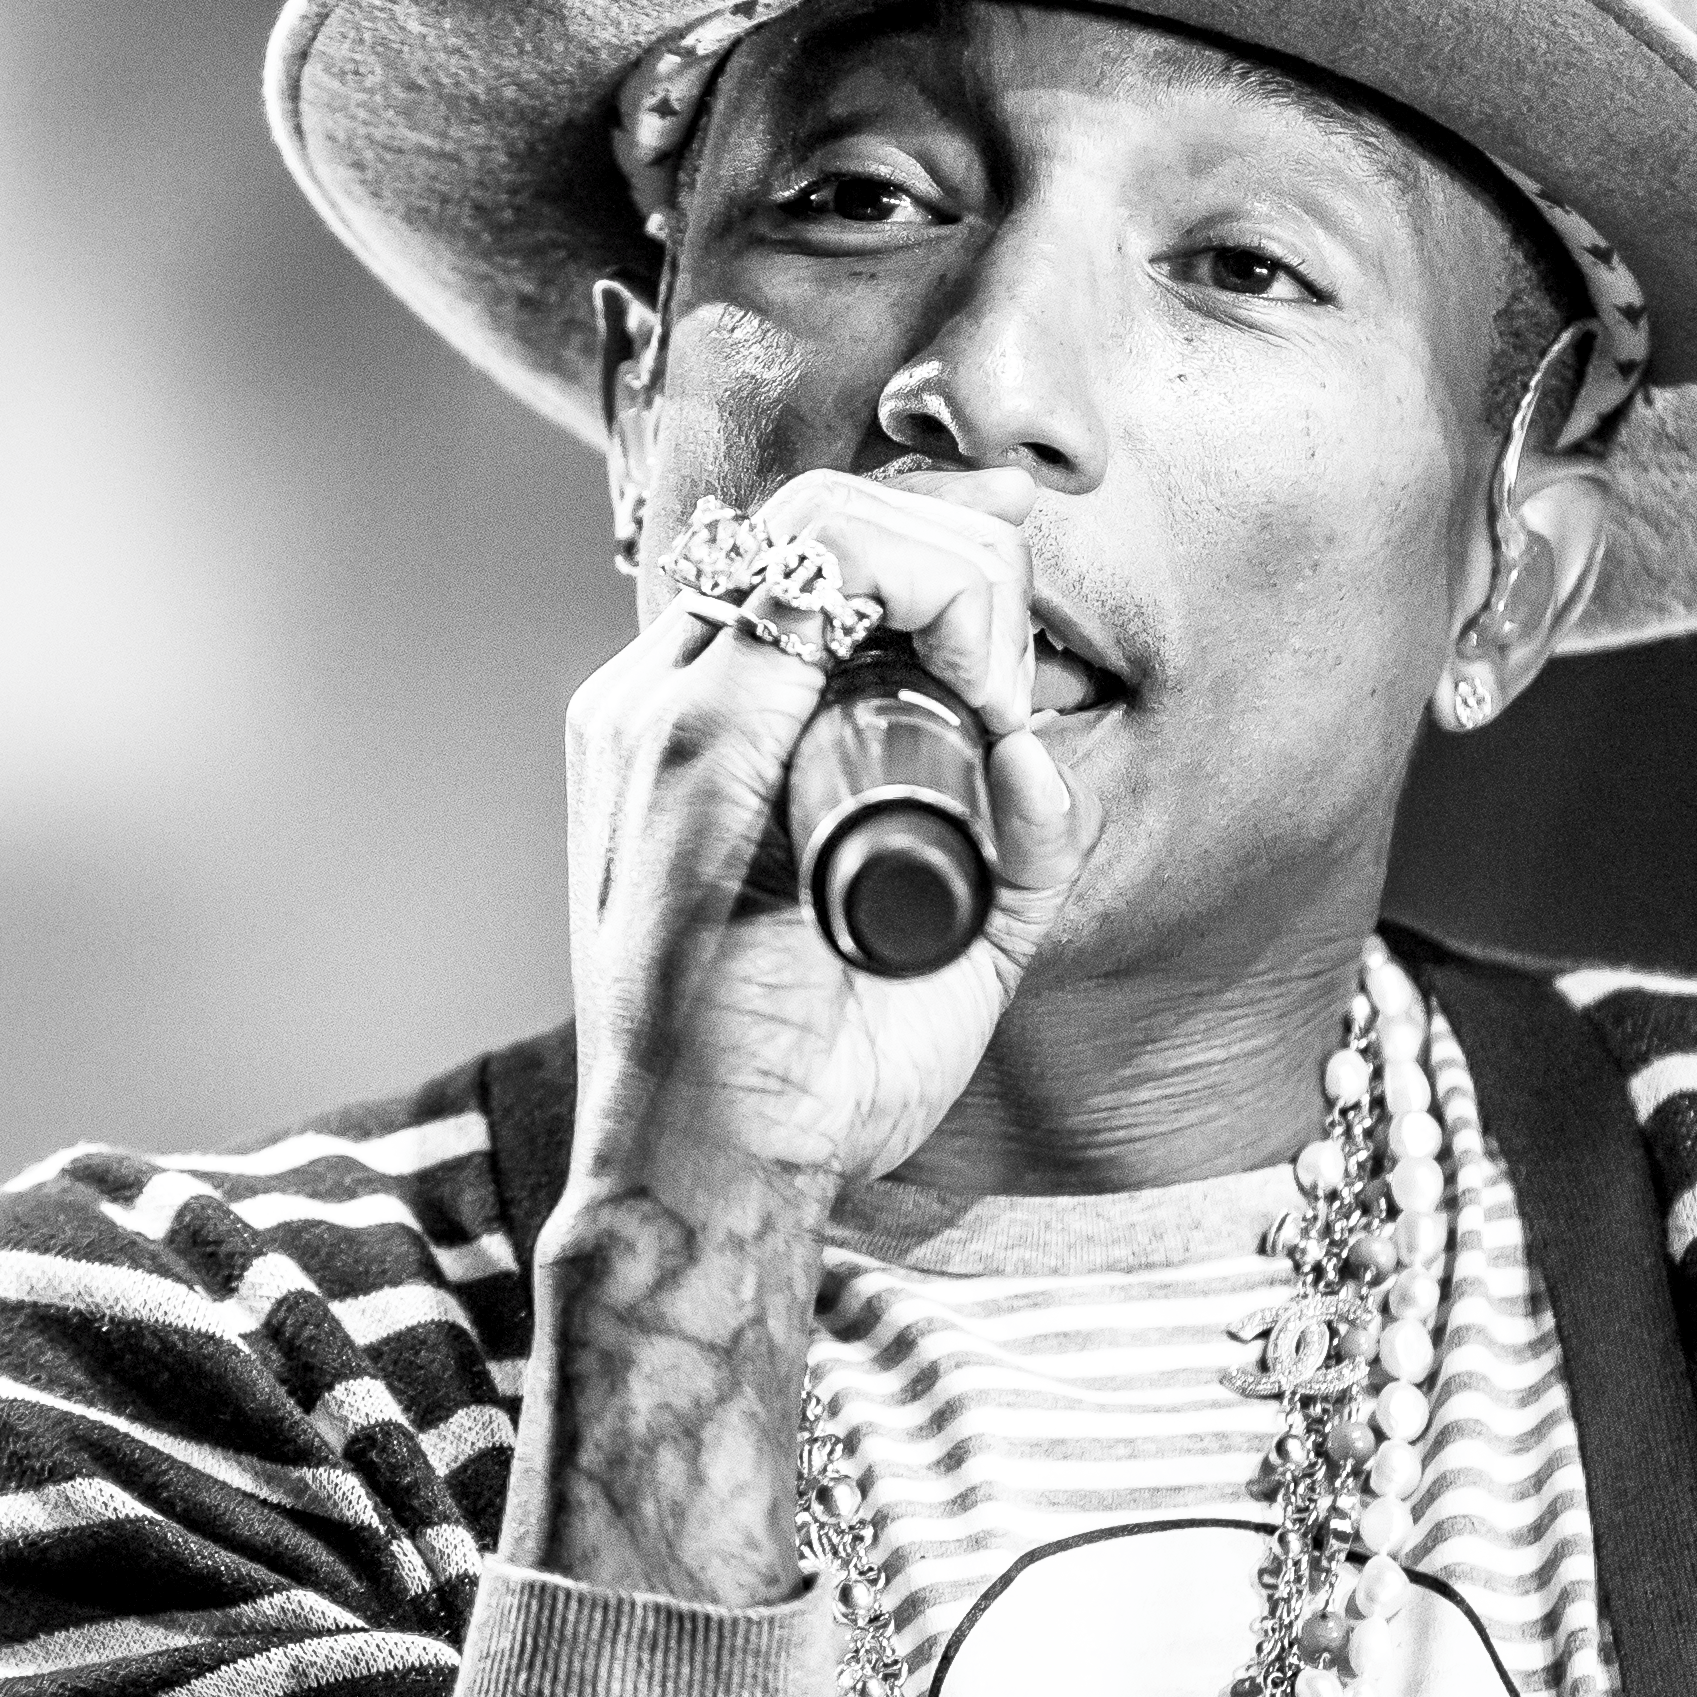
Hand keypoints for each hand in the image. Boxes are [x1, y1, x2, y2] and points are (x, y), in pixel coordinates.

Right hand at [513, 467, 1098, 1599]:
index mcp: (692, 730)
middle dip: (959, 551)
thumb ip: (1004, 847)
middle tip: (1016, 667)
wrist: (720, 1177)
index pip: (806, 560)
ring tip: (998, 689)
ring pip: (823, 530)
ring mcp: (663, 714)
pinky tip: (979, 687)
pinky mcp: (688, 748)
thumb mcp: (949, 941)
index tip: (1019, 602)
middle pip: (821, 520)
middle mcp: (662, 698)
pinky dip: (922, 599)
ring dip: (952, 575)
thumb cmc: (808, 1080)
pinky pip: (806, 590)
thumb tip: (1035, 740)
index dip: (932, 542)